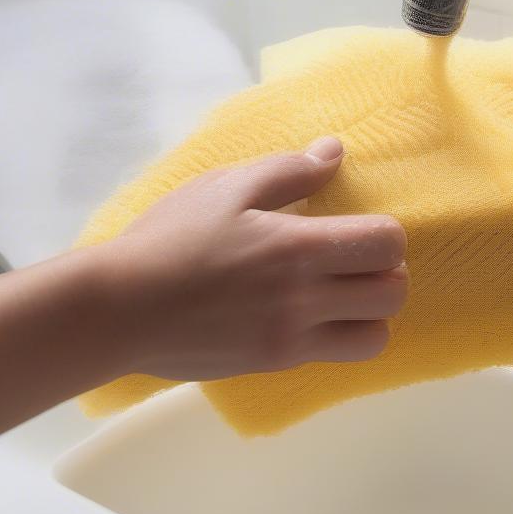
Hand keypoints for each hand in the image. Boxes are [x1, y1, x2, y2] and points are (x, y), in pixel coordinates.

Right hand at [99, 136, 407, 379]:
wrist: (119, 309)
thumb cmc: (170, 239)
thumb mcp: (225, 188)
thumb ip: (289, 171)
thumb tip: (335, 150)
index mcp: (297, 246)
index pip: (386, 243)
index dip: (386, 235)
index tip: (359, 229)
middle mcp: (304, 297)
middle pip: (393, 293)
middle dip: (387, 273)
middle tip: (356, 261)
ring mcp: (293, 336)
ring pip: (376, 336)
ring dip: (372, 313)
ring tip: (343, 294)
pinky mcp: (278, 362)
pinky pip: (340, 355)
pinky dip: (342, 335)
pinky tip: (315, 315)